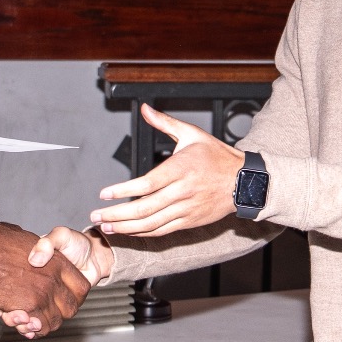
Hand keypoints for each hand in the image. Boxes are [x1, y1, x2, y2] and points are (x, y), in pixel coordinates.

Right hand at [0, 217, 89, 337]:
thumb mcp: (20, 237)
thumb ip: (33, 248)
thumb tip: (33, 250)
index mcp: (56, 259)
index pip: (81, 286)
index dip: (73, 297)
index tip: (62, 301)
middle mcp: (53, 277)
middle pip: (72, 307)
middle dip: (59, 314)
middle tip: (44, 314)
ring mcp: (42, 293)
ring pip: (55, 321)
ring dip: (42, 324)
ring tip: (28, 321)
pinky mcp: (27, 306)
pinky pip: (38, 327)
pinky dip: (30, 329)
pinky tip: (18, 321)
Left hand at [89, 104, 243, 237]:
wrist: (245, 182)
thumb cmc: (217, 157)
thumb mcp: (192, 134)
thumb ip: (165, 123)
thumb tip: (145, 109)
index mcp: (181, 168)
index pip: (147, 183)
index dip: (123, 190)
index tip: (104, 194)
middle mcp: (183, 191)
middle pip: (145, 208)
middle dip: (117, 214)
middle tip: (96, 215)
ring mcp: (186, 209)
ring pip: (151, 224)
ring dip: (125, 227)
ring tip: (106, 227)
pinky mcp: (190, 221)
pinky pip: (162, 231)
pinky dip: (143, 233)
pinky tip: (127, 231)